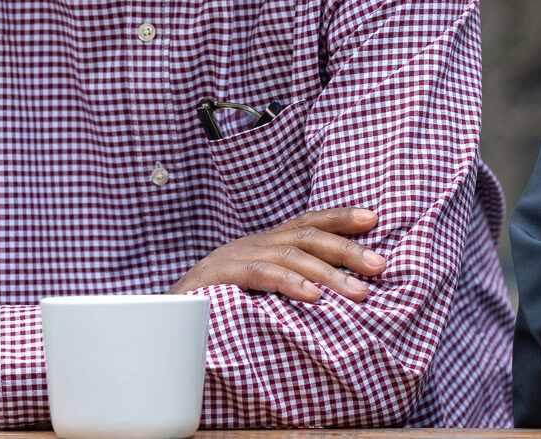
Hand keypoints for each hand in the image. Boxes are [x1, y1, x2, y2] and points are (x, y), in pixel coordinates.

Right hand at [168, 207, 385, 302]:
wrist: (160, 322)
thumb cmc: (216, 313)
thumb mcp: (259, 295)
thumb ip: (289, 287)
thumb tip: (337, 294)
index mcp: (263, 245)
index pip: (306, 223)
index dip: (340, 219)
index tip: (374, 219)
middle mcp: (251, 244)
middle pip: (305, 235)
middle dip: (346, 247)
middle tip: (380, 265)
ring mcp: (233, 258)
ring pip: (289, 254)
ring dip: (328, 272)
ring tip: (359, 290)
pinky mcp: (217, 278)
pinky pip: (260, 276)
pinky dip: (290, 282)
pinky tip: (314, 295)